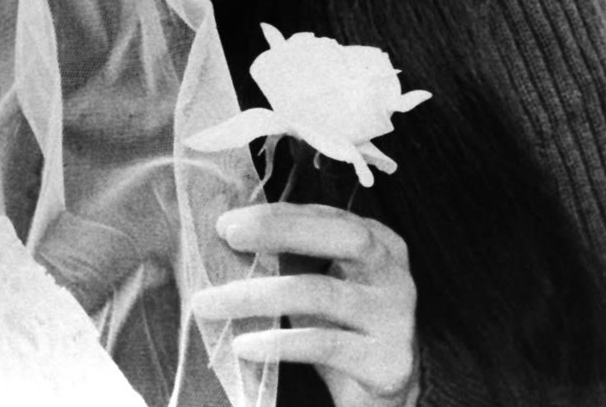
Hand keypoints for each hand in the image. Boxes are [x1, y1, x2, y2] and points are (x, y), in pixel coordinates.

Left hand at [192, 201, 419, 406]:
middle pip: (343, 239)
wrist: (384, 390)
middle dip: (283, 231)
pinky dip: (280, 343)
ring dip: (259, 295)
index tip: (228, 222)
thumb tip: (229, 233)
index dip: (280, 216)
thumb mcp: (322, 284)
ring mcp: (395, 317)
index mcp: (381, 244)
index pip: (330, 216)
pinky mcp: (386, 361)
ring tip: (210, 304)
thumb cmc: (342, 328)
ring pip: (322, 294)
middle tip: (230, 237)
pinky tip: (244, 346)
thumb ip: (292, 258)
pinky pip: (325, 345)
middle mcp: (394, 274)